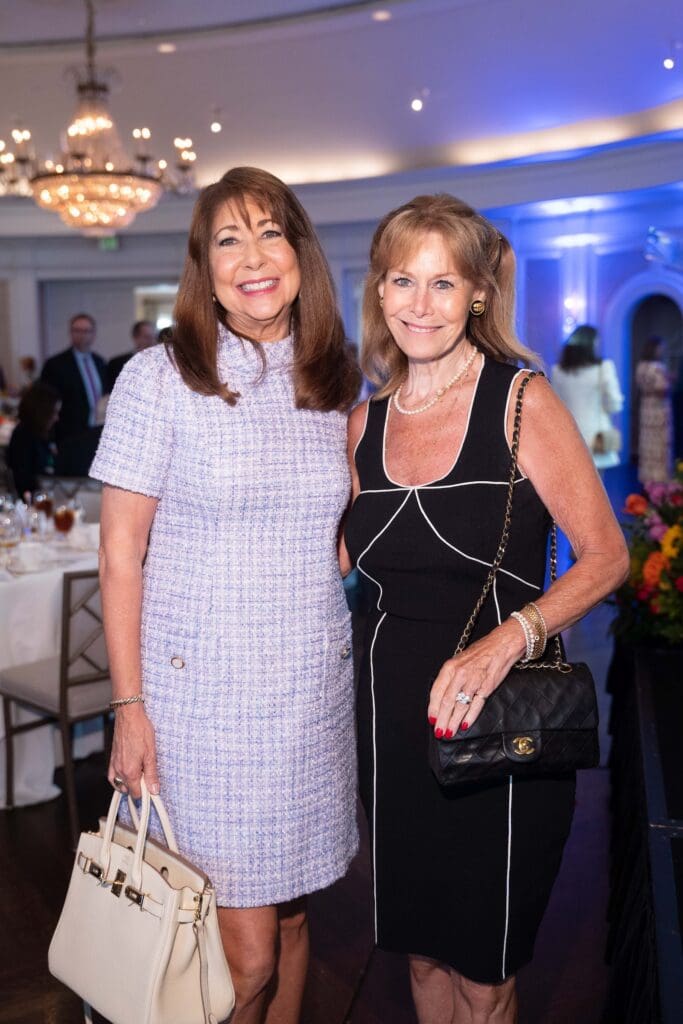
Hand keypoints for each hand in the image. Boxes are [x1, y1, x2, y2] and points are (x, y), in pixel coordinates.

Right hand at [108, 703, 159, 797]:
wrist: (128, 715)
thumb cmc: (140, 730)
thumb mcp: (151, 754)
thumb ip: (151, 774)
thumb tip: (154, 789)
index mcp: (130, 772)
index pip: (136, 793)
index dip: (145, 793)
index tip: (152, 789)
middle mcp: (119, 770)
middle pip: (127, 789)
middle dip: (137, 788)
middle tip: (147, 779)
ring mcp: (114, 764)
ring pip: (119, 783)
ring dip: (128, 784)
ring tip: (138, 776)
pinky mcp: (112, 758)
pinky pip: (112, 775)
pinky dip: (118, 778)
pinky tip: (125, 773)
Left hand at [427, 619, 524, 737]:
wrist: (501, 645)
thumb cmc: (480, 654)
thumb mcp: (459, 662)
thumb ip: (449, 678)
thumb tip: (441, 698)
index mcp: (450, 668)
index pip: (437, 691)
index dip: (433, 707)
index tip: (431, 719)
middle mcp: (460, 674)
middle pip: (447, 702)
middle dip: (442, 719)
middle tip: (439, 731)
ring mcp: (473, 681)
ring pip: (460, 706)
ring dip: (453, 722)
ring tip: (449, 732)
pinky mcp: (486, 687)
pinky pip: (476, 705)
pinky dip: (469, 717)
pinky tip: (464, 725)